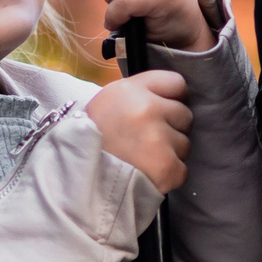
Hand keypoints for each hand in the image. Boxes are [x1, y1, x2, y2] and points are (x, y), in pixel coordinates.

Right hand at [86, 69, 191, 192]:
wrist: (76, 179)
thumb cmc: (90, 140)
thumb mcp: (107, 103)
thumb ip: (138, 96)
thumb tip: (167, 99)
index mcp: (132, 90)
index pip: (176, 83)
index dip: (172, 98)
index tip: (164, 111)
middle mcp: (148, 108)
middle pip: (184, 114)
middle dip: (172, 128)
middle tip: (148, 141)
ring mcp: (158, 138)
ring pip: (184, 144)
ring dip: (170, 153)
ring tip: (144, 160)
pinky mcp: (166, 167)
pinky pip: (182, 169)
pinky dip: (169, 176)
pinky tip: (148, 175)